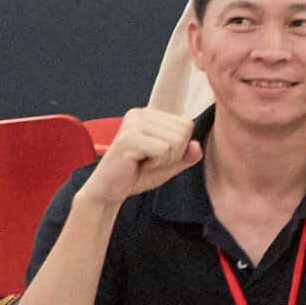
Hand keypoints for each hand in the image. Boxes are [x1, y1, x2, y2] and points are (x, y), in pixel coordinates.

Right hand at [82, 107, 201, 206]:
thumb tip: (197, 146)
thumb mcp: (170, 164)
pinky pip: (164, 150)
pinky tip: (137, 164)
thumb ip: (187, 155)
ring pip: (176, 141)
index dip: (179, 147)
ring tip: (143, 162)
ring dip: (164, 159)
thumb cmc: (138, 174)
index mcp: (149, 114)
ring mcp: (133, 124)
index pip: (187, 125)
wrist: (109, 190)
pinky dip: (156, 163)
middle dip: (173, 154)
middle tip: (148, 160)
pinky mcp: (129, 138)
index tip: (156, 155)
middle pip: (184, 132)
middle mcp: (140, 113)